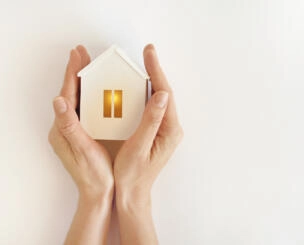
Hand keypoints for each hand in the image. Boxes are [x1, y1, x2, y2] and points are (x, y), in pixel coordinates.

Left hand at [48, 45, 112, 244]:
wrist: (98, 194)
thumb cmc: (94, 174)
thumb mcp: (83, 149)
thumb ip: (70, 125)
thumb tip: (58, 100)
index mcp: (63, 130)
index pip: (67, 95)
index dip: (72, 74)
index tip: (77, 55)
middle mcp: (64, 127)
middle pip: (70, 93)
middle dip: (75, 72)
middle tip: (81, 52)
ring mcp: (72, 130)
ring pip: (76, 99)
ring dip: (81, 81)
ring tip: (87, 64)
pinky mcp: (80, 133)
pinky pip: (83, 108)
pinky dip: (88, 94)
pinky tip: (96, 88)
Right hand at [114, 44, 183, 244]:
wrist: (133, 194)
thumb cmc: (133, 175)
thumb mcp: (139, 147)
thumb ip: (151, 121)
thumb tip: (161, 95)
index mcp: (169, 131)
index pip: (164, 94)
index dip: (156, 71)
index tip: (149, 53)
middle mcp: (170, 128)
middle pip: (163, 92)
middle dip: (154, 71)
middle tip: (147, 52)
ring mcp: (164, 129)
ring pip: (158, 98)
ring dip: (150, 80)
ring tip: (142, 63)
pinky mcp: (156, 131)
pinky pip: (151, 106)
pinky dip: (144, 93)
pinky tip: (136, 85)